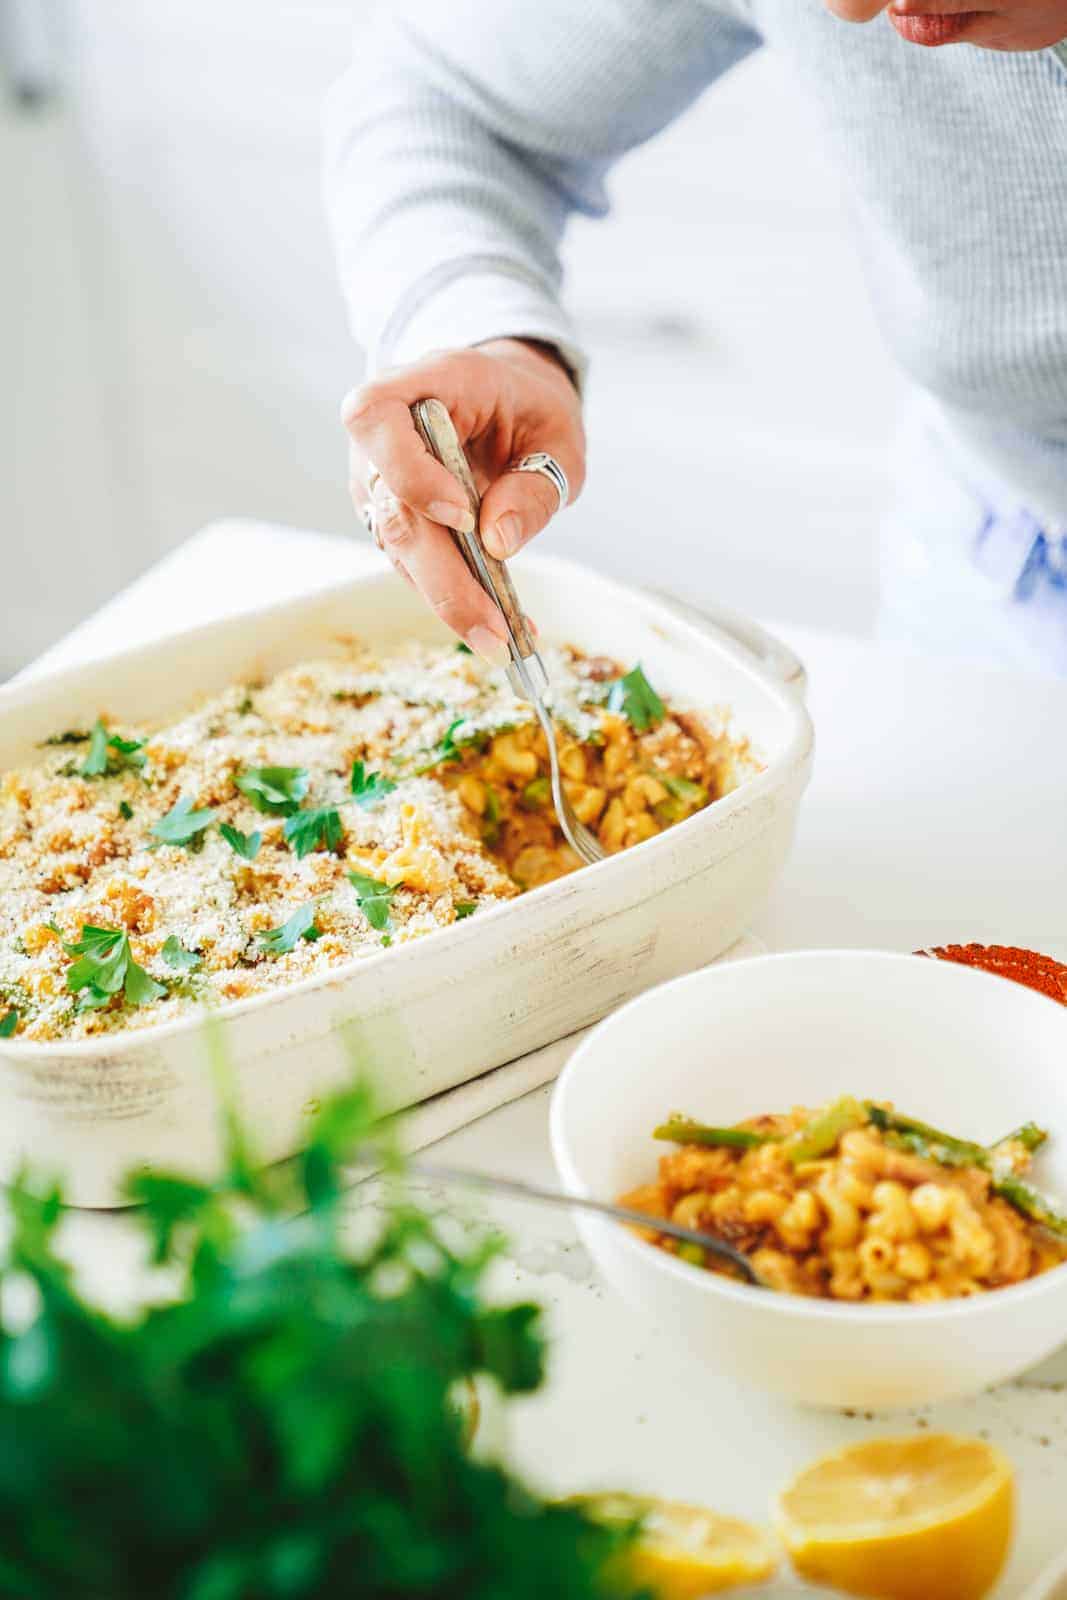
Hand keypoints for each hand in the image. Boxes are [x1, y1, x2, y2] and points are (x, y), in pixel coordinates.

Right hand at [342, 339, 584, 660]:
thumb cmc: (531, 407)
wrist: (509, 397)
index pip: (377, 417)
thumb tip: (499, 542)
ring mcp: (381, 478)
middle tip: (492, 632)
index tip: (462, 517)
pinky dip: (453, 595)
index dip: (408, 470)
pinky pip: (413, 562)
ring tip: (502, 639)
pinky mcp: (392, 518)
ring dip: (448, 598)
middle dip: (442, 577)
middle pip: (390, 507)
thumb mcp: (559, 436)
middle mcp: (385, 433)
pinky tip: (496, 623)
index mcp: (427, 382)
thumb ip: (536, 484)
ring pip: (397, 548)